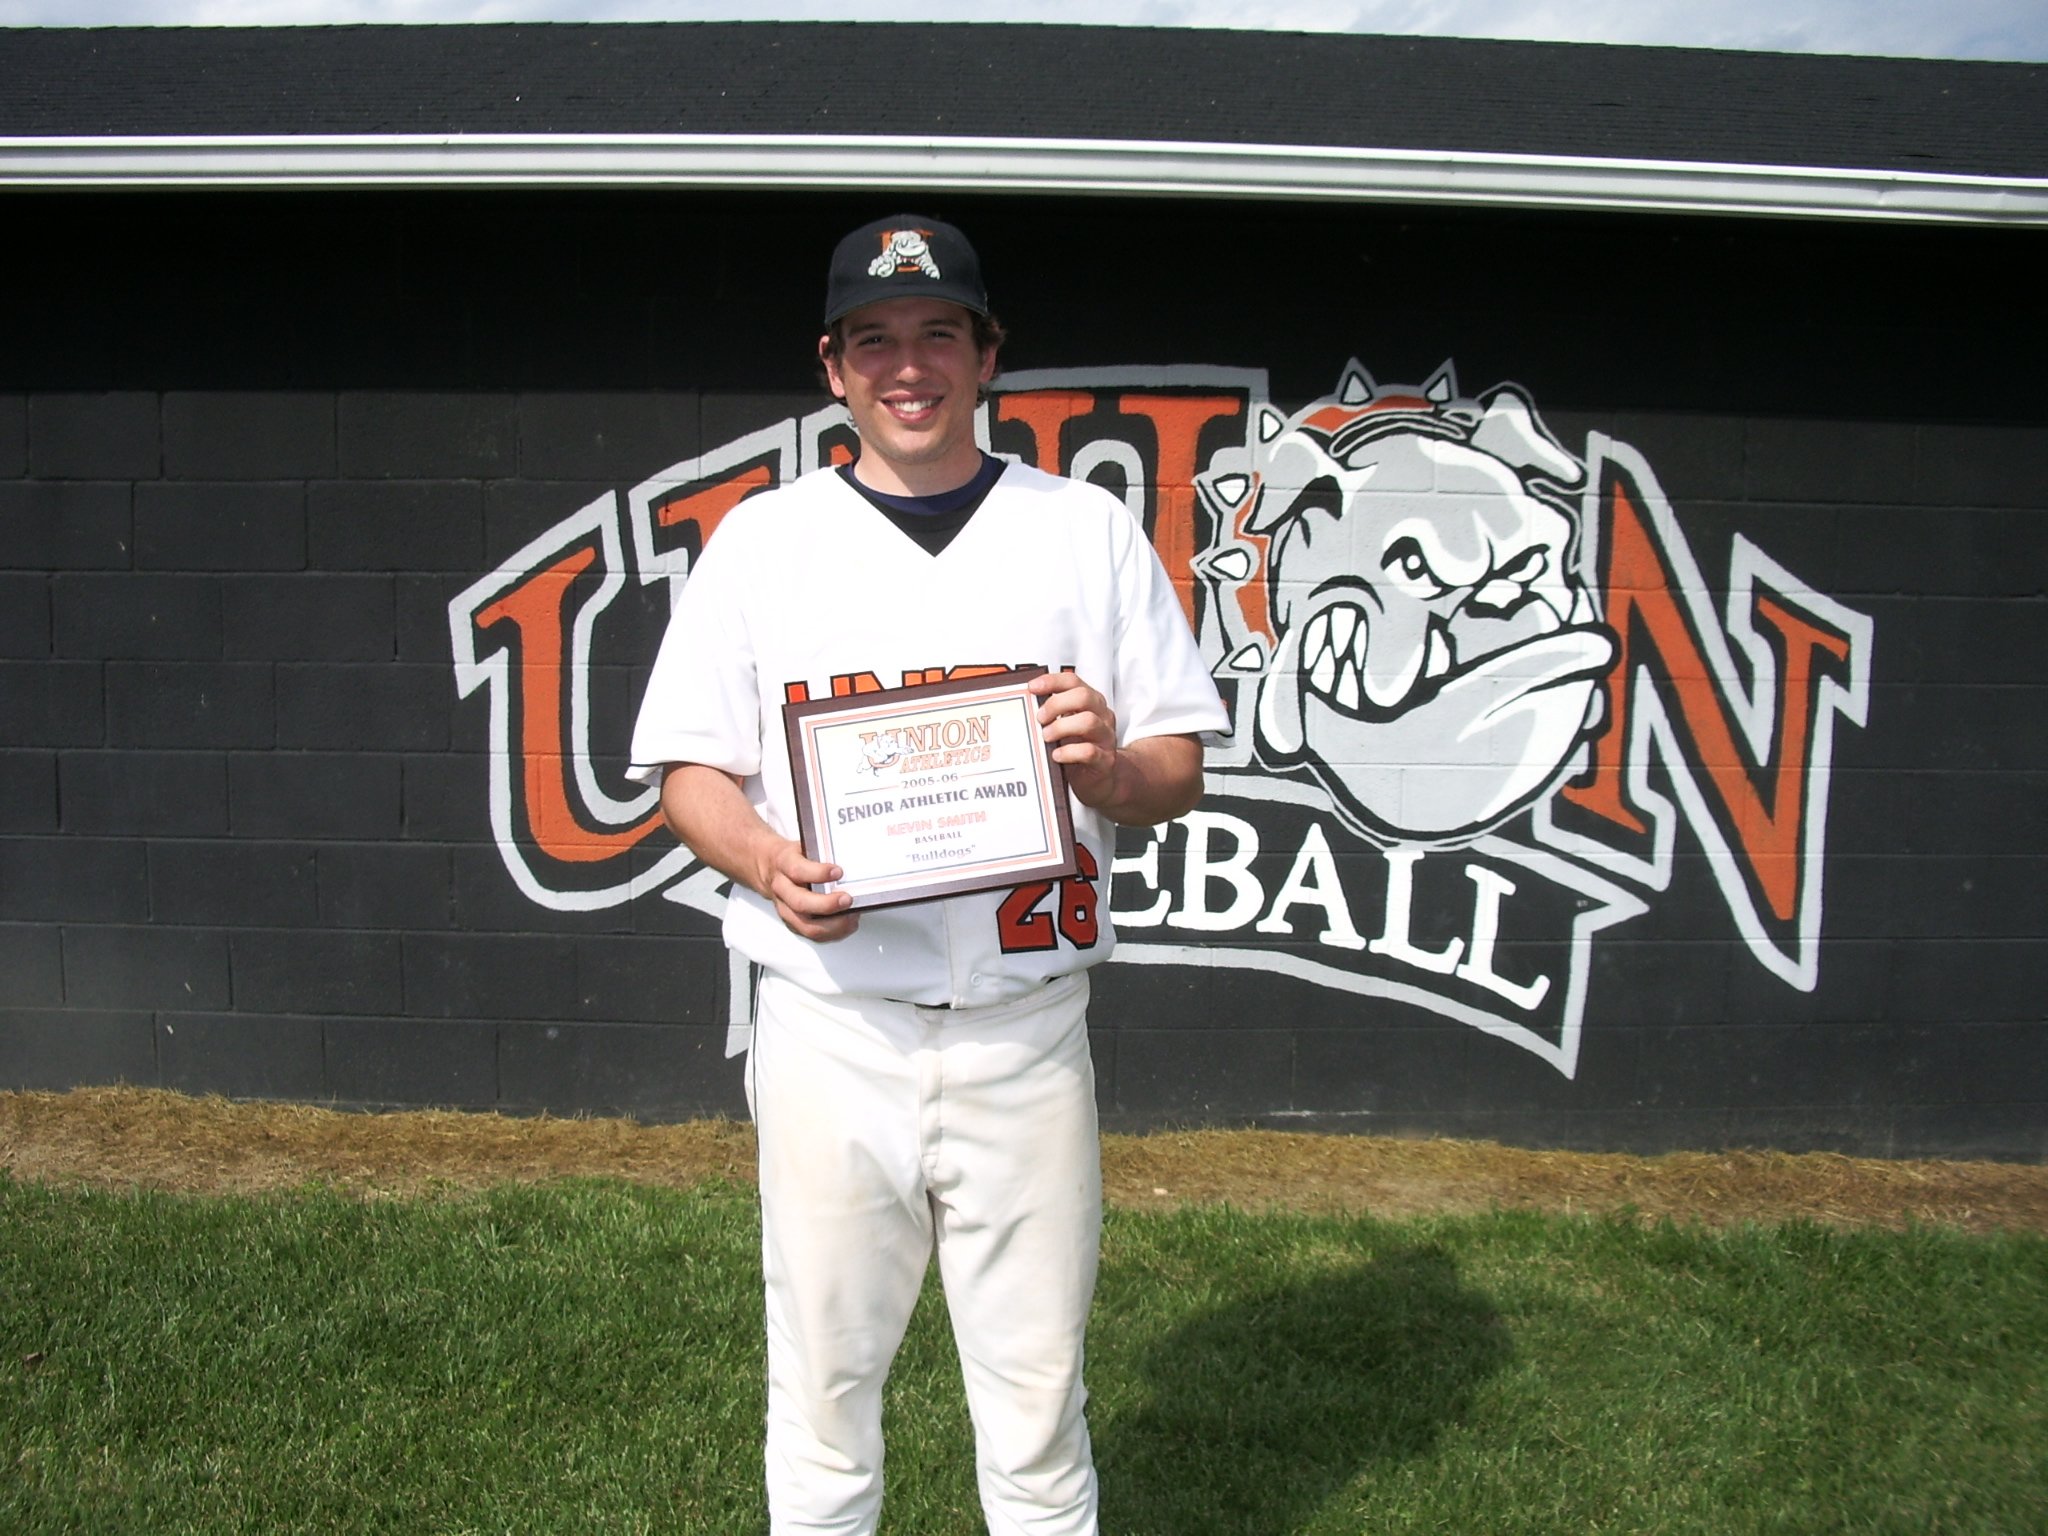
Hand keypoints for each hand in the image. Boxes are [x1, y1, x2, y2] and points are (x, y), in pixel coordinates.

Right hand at [758, 838, 859, 942]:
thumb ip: (822, 854)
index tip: (838, 872)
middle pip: (800, 903)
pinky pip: (811, 933)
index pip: (797, 870)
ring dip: (832, 925)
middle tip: (847, 899)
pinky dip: (832, 932)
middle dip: (826, 905)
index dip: (818, 873)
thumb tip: (851, 861)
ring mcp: (785, 908)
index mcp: (784, 864)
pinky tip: (845, 925)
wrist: (770, 867)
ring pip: (805, 925)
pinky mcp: (791, 922)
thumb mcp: (804, 847)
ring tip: (851, 917)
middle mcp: (781, 888)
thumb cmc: (792, 857)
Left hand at [1029, 669, 1121, 809]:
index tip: (1032, 687)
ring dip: (1061, 727)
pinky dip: (1069, 752)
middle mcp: (1102, 716)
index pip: (1073, 681)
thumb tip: (1024, 705)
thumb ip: (1052, 713)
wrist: (1102, 779)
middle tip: (1040, 718)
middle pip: (1083, 697)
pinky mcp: (1105, 760)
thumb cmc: (1079, 748)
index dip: (1052, 681)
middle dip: (1056, 704)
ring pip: (1089, 721)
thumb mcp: (1066, 725)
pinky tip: (1056, 755)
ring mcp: (1105, 737)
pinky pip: (1089, 752)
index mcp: (1091, 703)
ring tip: (1046, 736)